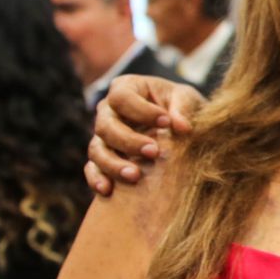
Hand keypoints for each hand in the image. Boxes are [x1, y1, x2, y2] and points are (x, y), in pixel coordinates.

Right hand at [84, 76, 206, 196]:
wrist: (181, 128)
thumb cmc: (182, 107)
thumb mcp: (188, 99)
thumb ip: (184, 108)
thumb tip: (182, 128)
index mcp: (127, 88)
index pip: (121, 97)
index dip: (140, 110)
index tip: (166, 122)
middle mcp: (109, 111)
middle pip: (105, 125)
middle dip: (128, 141)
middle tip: (153, 152)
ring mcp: (103, 136)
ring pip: (97, 149)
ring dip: (113, 164)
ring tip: (135, 176)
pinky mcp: (103, 158)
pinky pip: (92, 169)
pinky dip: (96, 179)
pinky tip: (108, 190)